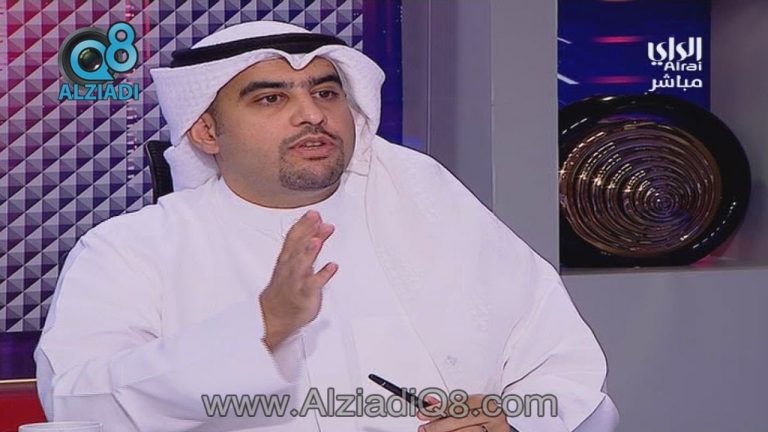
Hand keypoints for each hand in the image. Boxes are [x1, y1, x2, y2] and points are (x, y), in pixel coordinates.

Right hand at [259, 210, 337, 350]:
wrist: (273, 314)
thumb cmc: (286, 286)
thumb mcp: (296, 261)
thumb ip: (310, 242)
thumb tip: (322, 225)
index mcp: (287, 257)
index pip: (293, 237)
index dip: (303, 224)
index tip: (313, 212)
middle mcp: (291, 267)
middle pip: (297, 246)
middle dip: (306, 231)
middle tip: (315, 218)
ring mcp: (296, 280)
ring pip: (301, 264)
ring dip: (309, 251)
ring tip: (317, 240)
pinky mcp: (304, 293)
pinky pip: (313, 284)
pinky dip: (323, 274)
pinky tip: (333, 266)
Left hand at [417, 394, 511, 431]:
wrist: (500, 429)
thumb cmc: (483, 418)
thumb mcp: (467, 409)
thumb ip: (450, 406)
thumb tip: (430, 402)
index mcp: (486, 402)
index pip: (459, 404)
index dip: (439, 409)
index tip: (424, 413)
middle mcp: (493, 415)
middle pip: (461, 418)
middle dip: (439, 425)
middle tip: (424, 428)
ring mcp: (494, 429)